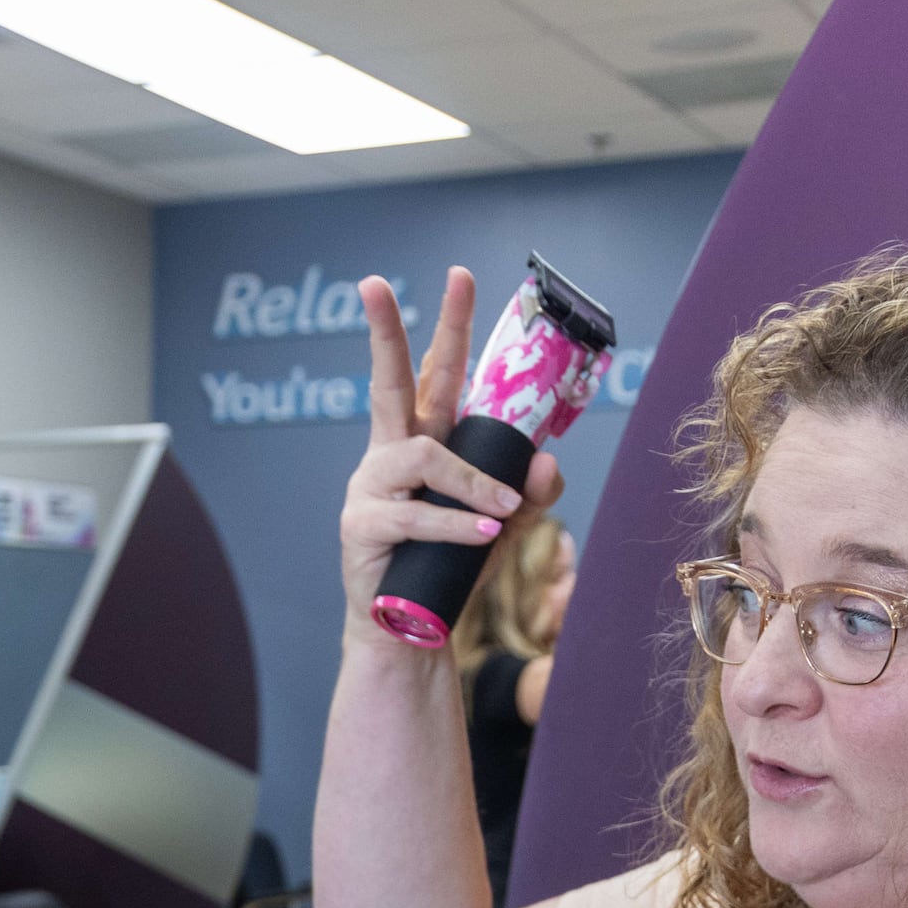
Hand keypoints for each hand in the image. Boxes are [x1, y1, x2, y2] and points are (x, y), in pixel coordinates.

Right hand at [343, 270, 562, 639]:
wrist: (408, 631)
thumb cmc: (450, 567)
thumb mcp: (503, 524)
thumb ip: (530, 492)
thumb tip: (546, 460)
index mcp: (420, 442)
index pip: (434, 375)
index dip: (447, 328)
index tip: (460, 276)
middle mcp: (389, 453)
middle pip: (389, 381)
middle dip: (383, 330)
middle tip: (373, 282)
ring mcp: (370, 487)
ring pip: (424, 457)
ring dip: (470, 481)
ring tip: (501, 512)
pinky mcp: (361, 525)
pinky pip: (414, 514)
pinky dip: (453, 523)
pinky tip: (483, 533)